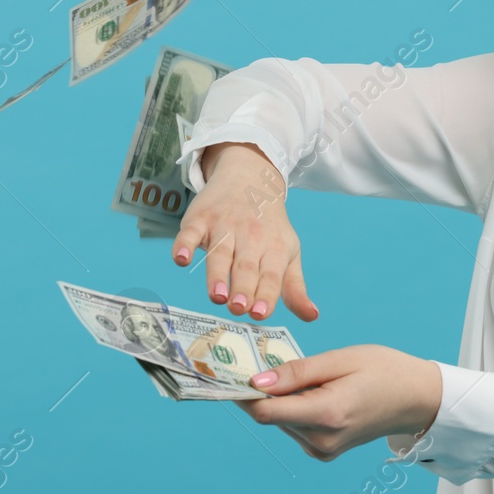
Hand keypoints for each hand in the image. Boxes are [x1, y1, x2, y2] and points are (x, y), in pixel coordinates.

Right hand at [173, 142, 317, 322]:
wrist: (249, 177)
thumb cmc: (269, 226)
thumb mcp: (287, 253)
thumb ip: (294, 288)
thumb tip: (312, 316)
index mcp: (274, 249)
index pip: (271, 276)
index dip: (266, 295)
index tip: (260, 314)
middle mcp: (250, 237)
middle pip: (245, 266)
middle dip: (242, 287)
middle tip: (238, 307)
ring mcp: (224, 226)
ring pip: (219, 252)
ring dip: (216, 274)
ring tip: (217, 296)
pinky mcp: (200, 219)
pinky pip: (191, 232)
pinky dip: (185, 244)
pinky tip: (181, 258)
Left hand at [235, 345, 442, 461]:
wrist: (416, 399)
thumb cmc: (383, 370)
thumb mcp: (340, 360)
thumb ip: (296, 372)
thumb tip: (256, 381)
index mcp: (327, 415)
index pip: (265, 412)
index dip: (240, 393)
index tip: (224, 372)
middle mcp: (321, 440)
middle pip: (269, 415)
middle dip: (260, 389)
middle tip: (257, 358)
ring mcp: (323, 450)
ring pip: (280, 420)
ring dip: (278, 398)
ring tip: (299, 373)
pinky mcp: (324, 451)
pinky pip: (293, 426)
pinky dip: (292, 407)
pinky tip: (310, 390)